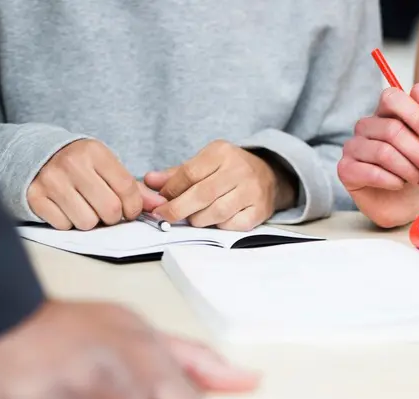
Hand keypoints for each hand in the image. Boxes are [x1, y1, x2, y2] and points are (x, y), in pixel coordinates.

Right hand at [28, 140, 166, 230]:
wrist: (36, 155)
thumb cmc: (79, 164)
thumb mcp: (105, 166)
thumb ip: (132, 187)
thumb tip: (158, 205)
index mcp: (94, 152)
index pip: (127, 188)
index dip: (134, 207)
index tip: (131, 211)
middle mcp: (72, 164)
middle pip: (109, 209)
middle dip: (113, 217)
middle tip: (107, 212)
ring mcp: (51, 181)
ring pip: (87, 222)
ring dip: (91, 221)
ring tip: (85, 208)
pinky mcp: (35, 197)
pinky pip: (64, 225)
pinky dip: (68, 222)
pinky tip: (67, 209)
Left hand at [143, 141, 295, 231]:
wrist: (269, 176)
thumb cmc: (229, 171)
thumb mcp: (204, 164)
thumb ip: (176, 175)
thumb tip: (149, 181)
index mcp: (222, 152)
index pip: (189, 173)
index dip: (171, 190)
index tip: (160, 202)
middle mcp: (239, 169)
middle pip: (201, 194)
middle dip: (178, 209)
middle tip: (165, 217)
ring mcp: (252, 191)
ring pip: (216, 212)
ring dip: (198, 219)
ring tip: (193, 217)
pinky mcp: (259, 210)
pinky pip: (231, 225)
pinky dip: (218, 226)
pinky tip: (214, 221)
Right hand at [338, 84, 418, 227]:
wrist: (407, 204)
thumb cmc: (415, 170)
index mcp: (384, 114)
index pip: (391, 97)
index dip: (413, 113)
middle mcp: (365, 127)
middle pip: (392, 129)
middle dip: (418, 152)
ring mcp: (352, 147)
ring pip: (384, 153)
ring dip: (408, 169)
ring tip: (417, 179)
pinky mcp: (345, 170)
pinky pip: (372, 172)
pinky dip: (392, 181)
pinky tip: (398, 185)